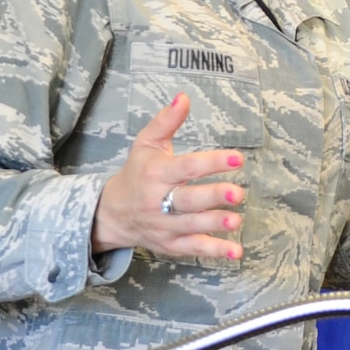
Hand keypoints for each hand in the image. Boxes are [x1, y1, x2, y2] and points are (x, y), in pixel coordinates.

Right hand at [91, 93, 245, 258]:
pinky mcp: (169, 245)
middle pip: (187, 201)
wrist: (111, 213)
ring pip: (191, 227)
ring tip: (237, 220)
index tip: (237, 158)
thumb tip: (184, 97)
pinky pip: (193, 250)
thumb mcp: (147, 144)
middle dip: (213, 197)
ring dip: (215, 225)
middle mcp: (157, 202)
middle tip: (238, 193)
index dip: (212, 162)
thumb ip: (166, 121)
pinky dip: (215, 252)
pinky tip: (236, 252)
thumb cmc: (137, 173)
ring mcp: (163, 226)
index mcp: (156, 174)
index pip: (186, 167)